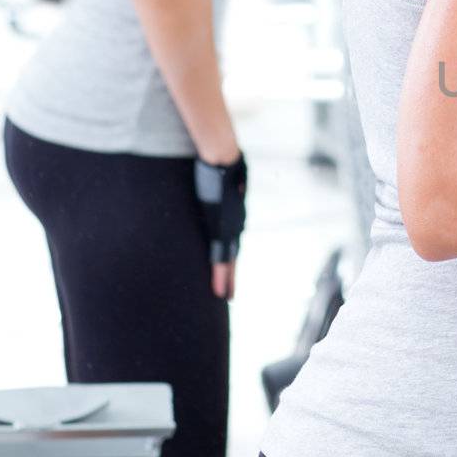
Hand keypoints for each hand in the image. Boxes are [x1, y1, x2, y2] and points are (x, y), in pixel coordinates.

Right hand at [193, 153, 247, 294]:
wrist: (223, 158)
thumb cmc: (223, 161)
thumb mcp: (229, 175)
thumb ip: (231, 182)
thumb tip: (234, 176)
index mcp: (235, 213)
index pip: (232, 239)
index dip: (230, 255)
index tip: (229, 269)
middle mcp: (236, 224)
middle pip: (233, 253)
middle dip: (231, 274)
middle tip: (230, 294)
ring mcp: (231, 229)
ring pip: (229, 260)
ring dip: (228, 280)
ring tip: (227, 297)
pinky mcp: (222, 231)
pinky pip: (220, 259)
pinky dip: (221, 277)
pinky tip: (220, 291)